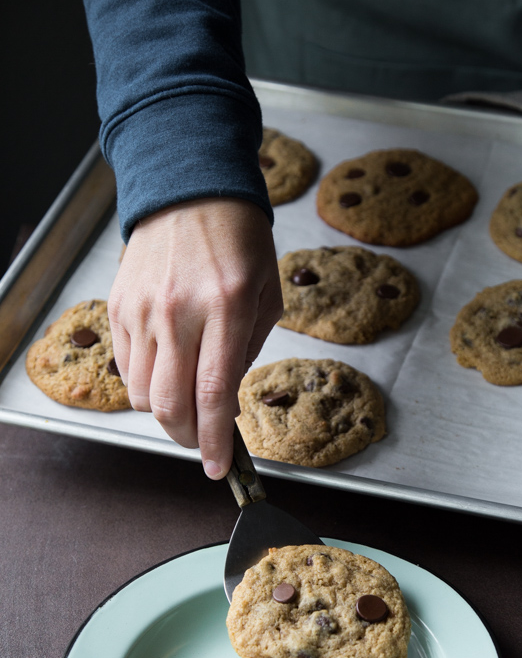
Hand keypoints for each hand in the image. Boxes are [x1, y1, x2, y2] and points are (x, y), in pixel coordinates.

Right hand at [108, 198, 282, 477]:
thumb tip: (225, 402)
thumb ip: (247, 350)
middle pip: (170, 405)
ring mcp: (143, 310)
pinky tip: (166, 375)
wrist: (189, 189)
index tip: (219, 468)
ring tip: (185, 403)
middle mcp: (179, 312)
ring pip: (142, 395)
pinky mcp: (119, 307)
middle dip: (187, 437)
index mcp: (226, 309)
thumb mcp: (266, 294)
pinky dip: (145, 386)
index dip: (214, 442)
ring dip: (165, 413)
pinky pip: (126, 369)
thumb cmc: (239, 241)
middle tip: (202, 441)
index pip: (213, 395)